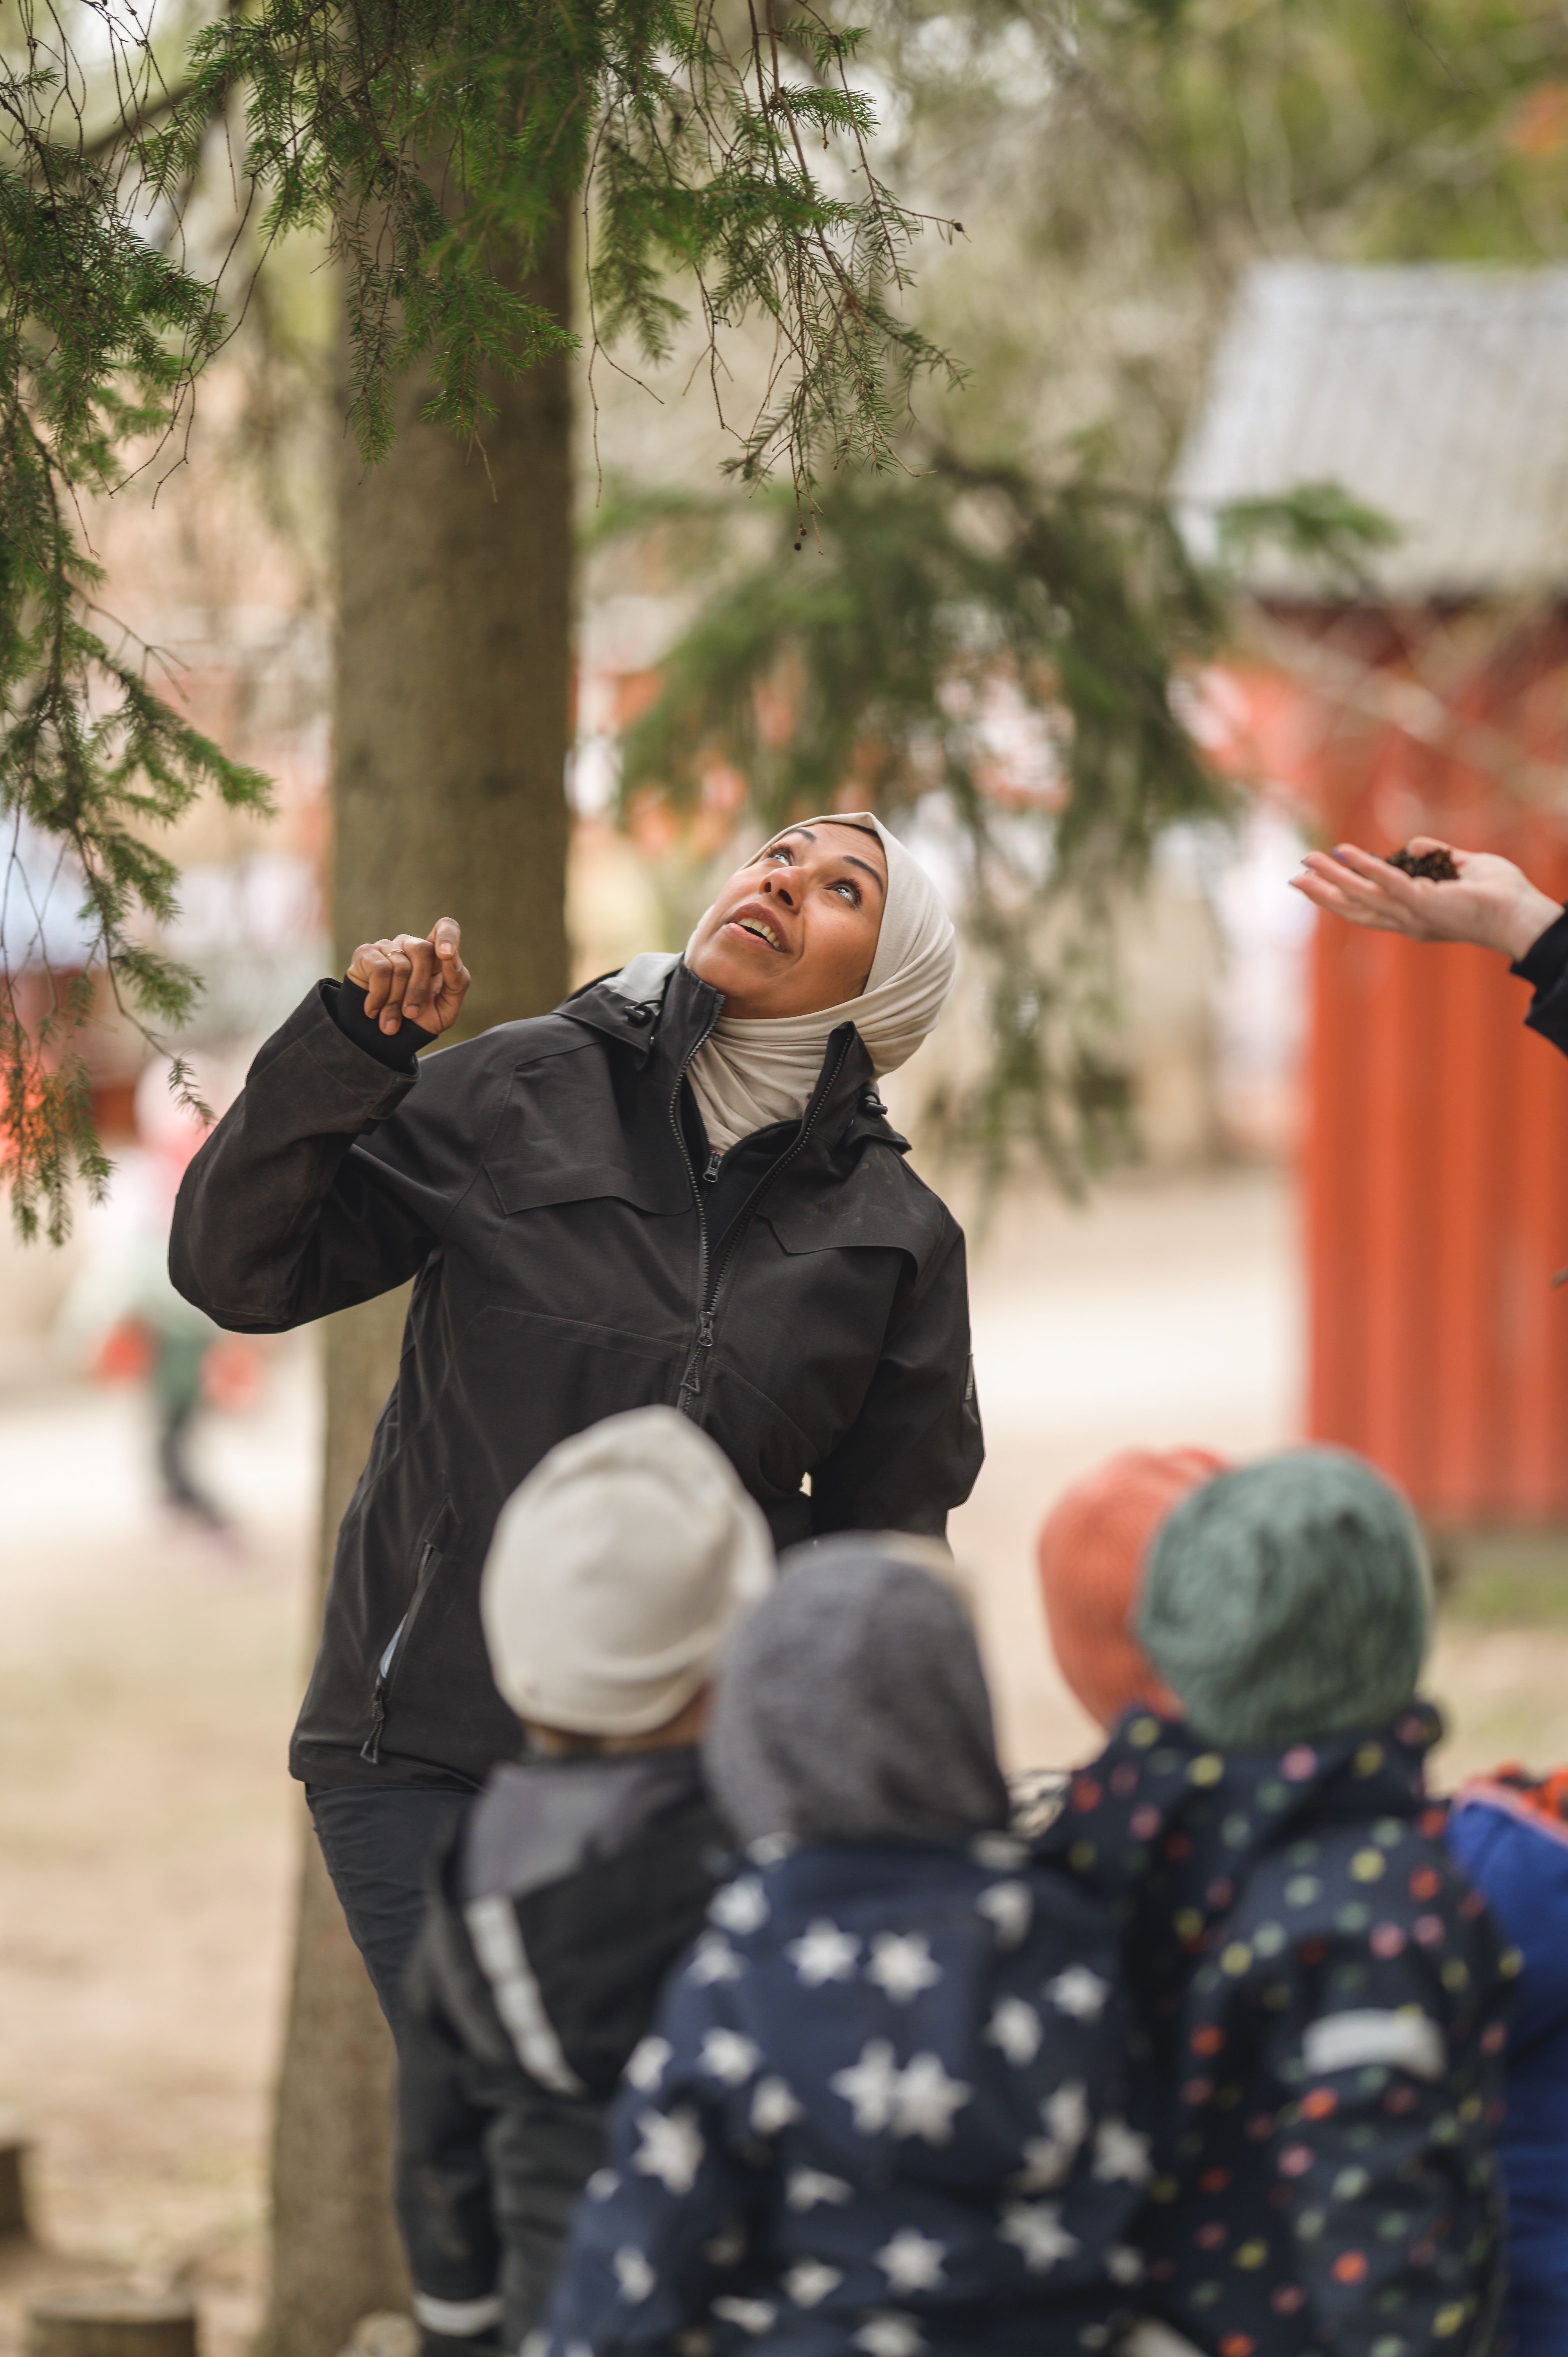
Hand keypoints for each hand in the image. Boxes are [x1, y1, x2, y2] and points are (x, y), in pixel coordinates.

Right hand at [347, 919, 470, 1035]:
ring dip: (396, 1001)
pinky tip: (374, 1011)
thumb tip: (452, 958)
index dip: (448, 936)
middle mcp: (411, 945)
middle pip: (422, 951)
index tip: (446, 954)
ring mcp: (388, 946)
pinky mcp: (366, 953)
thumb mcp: (446, 1008)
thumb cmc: (419, 1019)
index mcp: (435, 955)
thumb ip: (457, 982)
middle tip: (411, 1014)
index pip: (446, 927)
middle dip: (418, 989)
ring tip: (392, 1022)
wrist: (384, 1035)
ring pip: (400, 966)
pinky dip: (379, 996)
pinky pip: (379, 970)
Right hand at [1291, 838, 1560, 962]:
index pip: (1367, 907)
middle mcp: (1407, 920)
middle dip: (1322, 893)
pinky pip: (1389, 883)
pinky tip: (1346, 852)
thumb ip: (1434, 856)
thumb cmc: (1498, 894)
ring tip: (1308, 861)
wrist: (1521, 913)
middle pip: (1354, 907)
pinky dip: (1366, 867)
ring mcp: (1413, 914)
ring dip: (1333, 878)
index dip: (1338, 895)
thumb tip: (1411, 844)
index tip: (1314, 881)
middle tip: (1294, 877)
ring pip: (1362, 896)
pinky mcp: (1424, 904)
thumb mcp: (1459, 867)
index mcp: (1412, 915)